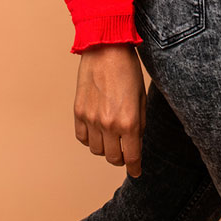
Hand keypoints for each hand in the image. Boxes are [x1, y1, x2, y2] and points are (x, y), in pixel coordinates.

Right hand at [74, 43, 144, 177]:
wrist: (106, 49)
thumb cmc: (128, 70)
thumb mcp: (141, 98)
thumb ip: (139, 124)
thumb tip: (135, 144)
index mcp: (129, 122)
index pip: (131, 157)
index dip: (135, 167)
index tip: (136, 171)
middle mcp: (108, 124)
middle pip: (113, 158)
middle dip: (121, 157)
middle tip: (124, 151)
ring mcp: (91, 119)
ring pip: (96, 150)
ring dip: (105, 147)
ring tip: (110, 136)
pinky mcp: (78, 112)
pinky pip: (82, 138)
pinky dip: (89, 138)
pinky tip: (96, 129)